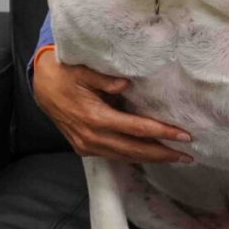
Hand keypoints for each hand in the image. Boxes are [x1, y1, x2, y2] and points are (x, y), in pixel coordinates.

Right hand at [33, 48, 192, 163]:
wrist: (40, 86)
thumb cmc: (65, 73)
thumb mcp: (82, 70)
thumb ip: (103, 79)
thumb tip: (125, 84)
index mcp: (95, 117)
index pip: (136, 129)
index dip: (161, 133)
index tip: (183, 136)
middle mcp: (92, 136)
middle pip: (134, 150)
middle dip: (162, 154)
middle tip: (188, 156)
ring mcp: (86, 145)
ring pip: (124, 156)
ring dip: (150, 158)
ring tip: (175, 158)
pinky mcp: (84, 147)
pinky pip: (114, 155)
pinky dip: (133, 157)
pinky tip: (150, 155)